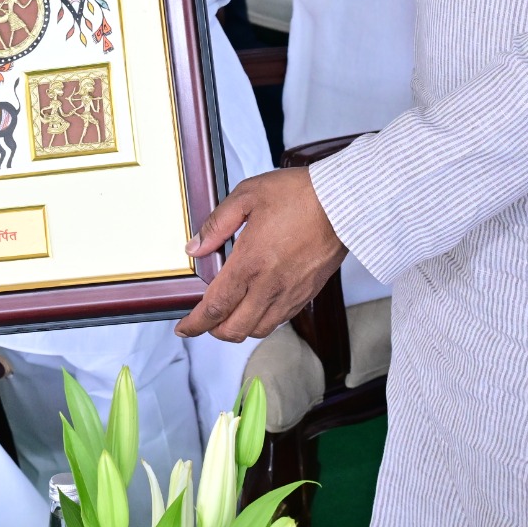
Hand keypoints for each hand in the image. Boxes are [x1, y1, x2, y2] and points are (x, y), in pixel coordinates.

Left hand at [176, 167, 347, 342]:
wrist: (343, 203)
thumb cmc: (299, 195)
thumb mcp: (247, 196)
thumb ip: (216, 224)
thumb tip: (195, 247)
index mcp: (250, 263)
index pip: (215, 307)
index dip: (195, 323)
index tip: (184, 328)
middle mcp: (269, 286)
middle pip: (234, 330)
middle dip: (213, 331)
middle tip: (204, 320)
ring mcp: (290, 293)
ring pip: (257, 330)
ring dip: (238, 328)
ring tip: (230, 314)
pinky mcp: (307, 294)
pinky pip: (280, 320)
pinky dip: (262, 321)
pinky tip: (257, 305)